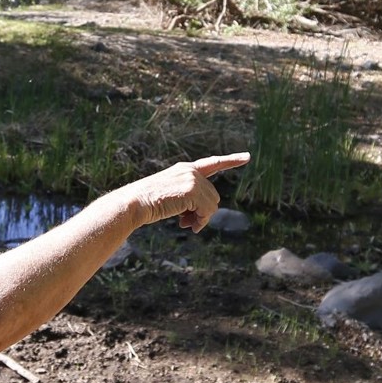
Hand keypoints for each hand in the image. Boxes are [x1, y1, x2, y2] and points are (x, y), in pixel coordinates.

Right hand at [119, 153, 250, 232]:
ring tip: (185, 224)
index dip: (231, 160)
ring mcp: (192, 179)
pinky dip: (200, 221)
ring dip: (201, 219)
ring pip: (212, 205)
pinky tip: (187, 225)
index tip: (247, 157)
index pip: (212, 163)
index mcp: (185, 169)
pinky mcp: (192, 190)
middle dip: (203, 212)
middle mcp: (191, 171)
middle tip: (187, 223)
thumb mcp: (170, 197)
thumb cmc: (147, 203)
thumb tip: (203, 216)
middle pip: (213, 195)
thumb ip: (188, 199)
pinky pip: (207, 211)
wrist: (134, 203)